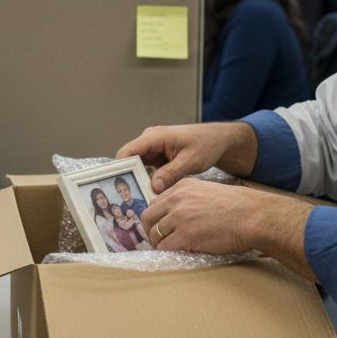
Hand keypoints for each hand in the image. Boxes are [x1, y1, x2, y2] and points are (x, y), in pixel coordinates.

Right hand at [116, 122, 256, 193]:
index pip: (128, 152)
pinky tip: (149, 195)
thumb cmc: (206, 144)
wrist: (218, 140)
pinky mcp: (158, 157)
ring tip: (136, 200)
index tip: (118, 187)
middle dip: (128, 178)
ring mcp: (153, 149)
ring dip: (137, 181)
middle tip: (127, 200)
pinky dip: (147, 181)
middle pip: (129, 161)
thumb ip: (171, 173)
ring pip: (137, 167)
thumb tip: (153, 186)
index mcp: (155, 137)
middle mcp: (149, 141)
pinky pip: (146, 169)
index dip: (120, 168)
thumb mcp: (190, 160)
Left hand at [141, 179, 315, 278]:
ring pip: (154, 234)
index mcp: (182, 187)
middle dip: (150, 231)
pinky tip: (177, 254)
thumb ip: (190, 200)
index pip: (156, 202)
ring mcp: (179, 217)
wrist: (253, 216)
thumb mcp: (208, 192)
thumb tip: (179, 216)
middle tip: (158, 241)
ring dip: (160, 244)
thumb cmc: (238, 207)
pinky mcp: (185, 236)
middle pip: (148, 217)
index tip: (159, 226)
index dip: (156, 217)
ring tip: (170, 249)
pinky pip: (165, 247)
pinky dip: (167, 253)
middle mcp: (177, 199)